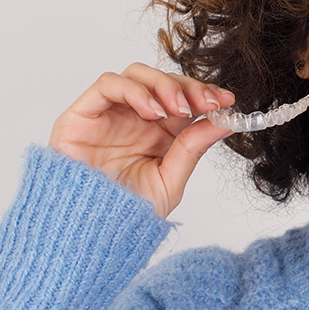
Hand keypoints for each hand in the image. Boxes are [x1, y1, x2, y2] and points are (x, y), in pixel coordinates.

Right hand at [48, 63, 236, 218]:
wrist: (88, 235)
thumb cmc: (123, 214)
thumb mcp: (169, 180)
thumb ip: (194, 148)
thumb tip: (225, 121)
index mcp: (157, 133)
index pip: (183, 98)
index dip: (204, 94)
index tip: (227, 101)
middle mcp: (133, 119)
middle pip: (162, 81)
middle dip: (189, 87)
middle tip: (207, 103)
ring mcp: (108, 114)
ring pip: (136, 74)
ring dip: (163, 84)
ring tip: (177, 110)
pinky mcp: (82, 114)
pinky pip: (107, 85)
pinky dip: (133, 90)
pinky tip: (151, 111)